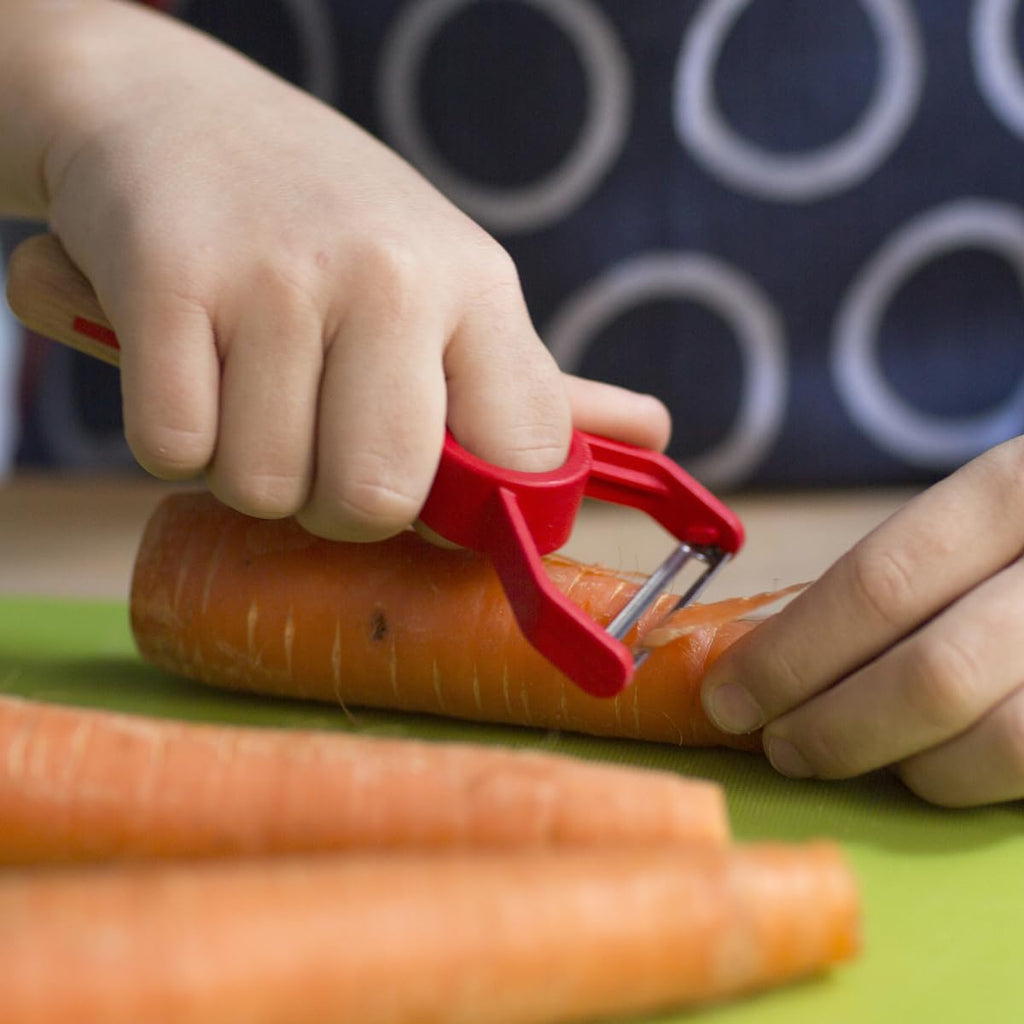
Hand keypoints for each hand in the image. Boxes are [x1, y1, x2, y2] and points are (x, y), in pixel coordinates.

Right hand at [27, 3, 667, 539]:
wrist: (176, 108)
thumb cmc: (332, 225)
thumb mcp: (447, 281)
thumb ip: (533, 381)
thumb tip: (656, 437)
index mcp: (478, 288)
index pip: (520, 465)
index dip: (467, 512)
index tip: (421, 487)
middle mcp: (393, 279)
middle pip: (378, 501)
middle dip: (340, 508)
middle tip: (317, 446)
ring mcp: (278, 278)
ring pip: (265, 489)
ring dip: (250, 470)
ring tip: (247, 390)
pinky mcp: (166, 281)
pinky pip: (173, 453)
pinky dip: (174, 441)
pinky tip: (189, 372)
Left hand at [701, 436, 1023, 806]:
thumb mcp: (983, 513)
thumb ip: (901, 576)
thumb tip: (769, 652)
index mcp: (1016, 489)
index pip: (880, 582)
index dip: (791, 653)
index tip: (729, 695)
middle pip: (931, 674)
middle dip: (831, 726)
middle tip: (777, 745)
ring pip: (996, 741)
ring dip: (896, 764)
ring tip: (841, 754)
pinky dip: (965, 780)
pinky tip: (925, 765)